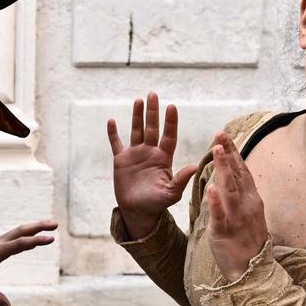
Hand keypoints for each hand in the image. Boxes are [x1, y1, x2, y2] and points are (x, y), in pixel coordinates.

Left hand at [0, 220, 57, 305]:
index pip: (20, 244)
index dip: (36, 241)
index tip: (51, 239)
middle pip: (22, 231)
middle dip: (39, 227)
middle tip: (56, 224)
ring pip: (19, 231)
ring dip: (35, 228)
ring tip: (50, 227)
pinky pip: (15, 236)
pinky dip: (26, 234)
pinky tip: (32, 237)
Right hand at [107, 93, 197, 238]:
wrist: (137, 211)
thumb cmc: (156, 203)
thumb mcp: (171, 194)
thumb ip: (181, 180)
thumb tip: (194, 166)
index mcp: (163, 158)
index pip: (168, 136)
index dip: (170, 122)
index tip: (172, 106)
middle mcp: (150, 152)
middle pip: (152, 128)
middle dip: (153, 112)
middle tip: (153, 94)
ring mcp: (135, 155)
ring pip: (136, 131)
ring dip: (137, 116)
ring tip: (138, 100)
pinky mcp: (121, 160)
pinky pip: (116, 143)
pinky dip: (113, 133)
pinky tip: (111, 121)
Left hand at [204, 132, 269, 281]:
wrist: (251, 271)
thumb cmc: (247, 240)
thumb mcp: (247, 213)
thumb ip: (240, 194)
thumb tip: (230, 175)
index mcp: (252, 199)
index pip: (242, 170)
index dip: (234, 152)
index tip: (225, 135)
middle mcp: (247, 205)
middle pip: (237, 175)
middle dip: (228, 153)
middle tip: (219, 134)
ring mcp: (237, 218)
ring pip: (230, 190)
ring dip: (223, 169)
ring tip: (216, 151)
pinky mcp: (225, 232)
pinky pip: (219, 215)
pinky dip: (215, 202)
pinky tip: (210, 189)